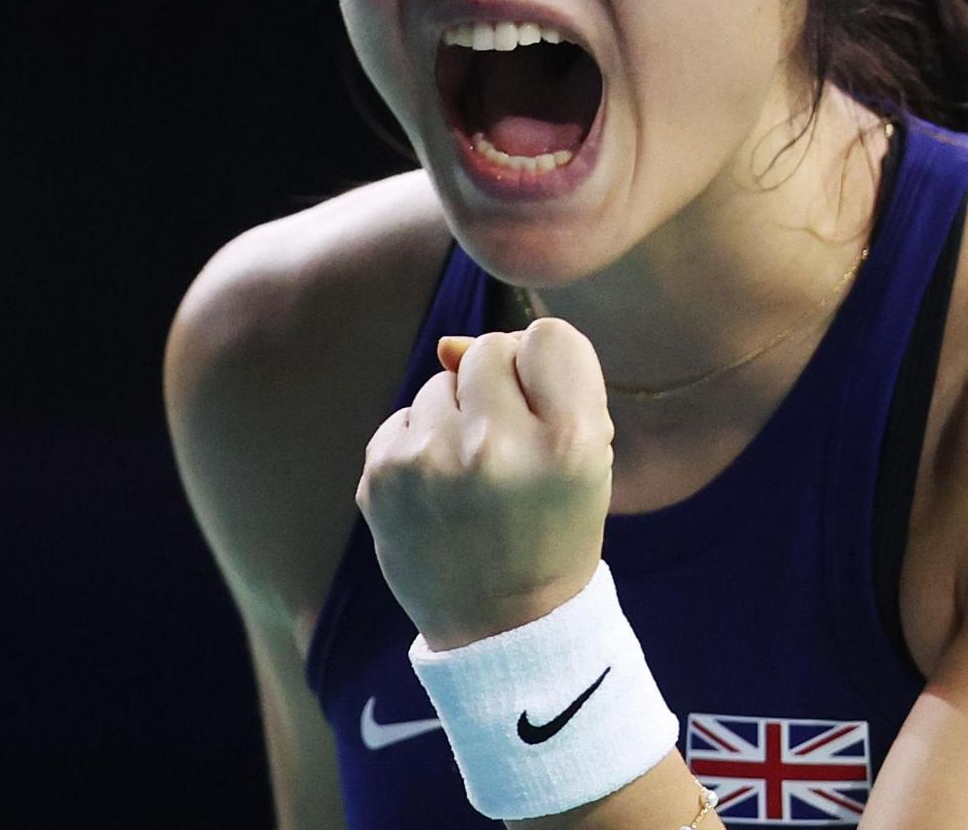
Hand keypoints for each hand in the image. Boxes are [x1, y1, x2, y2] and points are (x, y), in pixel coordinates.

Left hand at [356, 317, 615, 650]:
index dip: (546, 368)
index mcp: (568, 444)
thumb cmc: (551, 530)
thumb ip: (540, 384)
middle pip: (488, 349)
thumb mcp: (585, 461)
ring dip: (454, 417)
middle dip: (497, 387)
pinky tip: (438, 493)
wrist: (501, 629)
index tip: (544, 410)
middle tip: (507, 449)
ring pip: (440, 382)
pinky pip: (403, 418)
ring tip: (471, 480)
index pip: (550, 338)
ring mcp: (431, 461)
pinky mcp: (381, 475)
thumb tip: (448, 345)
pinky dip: (419, 445)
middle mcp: (497, 446)